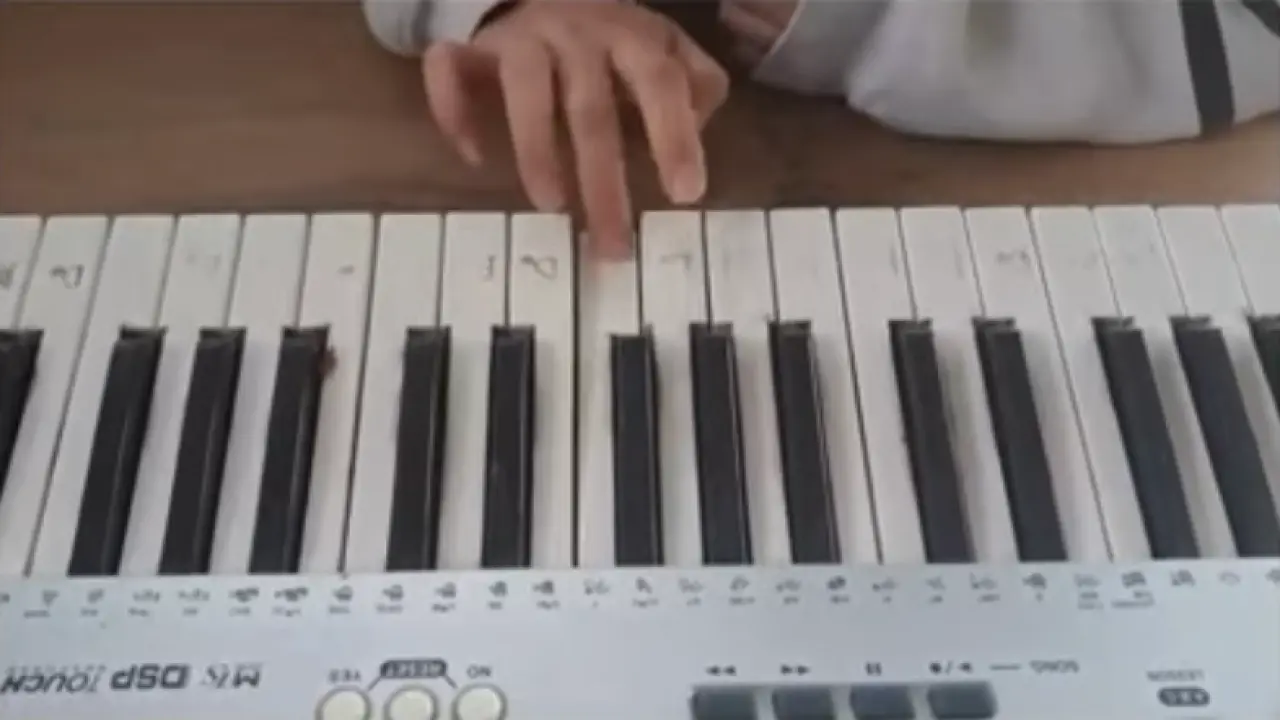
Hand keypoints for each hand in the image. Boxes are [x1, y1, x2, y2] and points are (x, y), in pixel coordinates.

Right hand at [421, 0, 729, 256]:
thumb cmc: (613, 41)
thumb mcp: (665, 51)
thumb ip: (696, 84)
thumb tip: (696, 127)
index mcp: (630, 36)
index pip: (659, 82)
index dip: (674, 136)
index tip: (685, 195)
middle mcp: (575, 33)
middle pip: (590, 108)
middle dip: (603, 181)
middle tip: (612, 245)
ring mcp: (520, 38)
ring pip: (524, 91)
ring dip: (536, 150)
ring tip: (551, 206)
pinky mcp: (472, 48)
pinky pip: (449, 71)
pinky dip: (455, 112)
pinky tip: (473, 155)